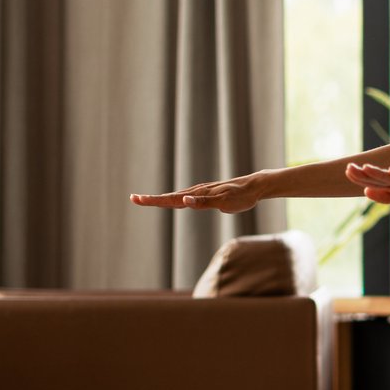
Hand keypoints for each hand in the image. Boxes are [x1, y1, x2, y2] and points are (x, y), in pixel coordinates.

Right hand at [130, 176, 261, 212]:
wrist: (255, 187)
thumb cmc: (241, 195)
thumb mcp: (224, 201)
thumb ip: (204, 202)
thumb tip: (184, 200)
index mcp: (197, 194)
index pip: (171, 199)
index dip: (153, 200)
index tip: (137, 199)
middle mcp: (196, 192)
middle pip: (169, 197)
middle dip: (151, 199)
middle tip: (134, 199)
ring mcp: (201, 193)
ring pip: (176, 197)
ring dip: (161, 199)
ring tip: (146, 200)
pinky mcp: (207, 196)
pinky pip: (186, 198)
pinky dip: (175, 200)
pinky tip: (173, 202)